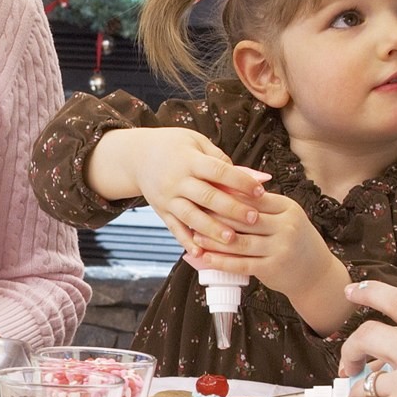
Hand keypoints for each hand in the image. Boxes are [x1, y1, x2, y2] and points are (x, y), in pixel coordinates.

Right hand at [91, 127, 268, 250]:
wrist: (137, 156)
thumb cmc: (174, 146)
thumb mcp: (196, 142)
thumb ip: (222, 160)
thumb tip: (254, 177)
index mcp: (189, 160)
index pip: (218, 171)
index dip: (240, 181)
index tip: (260, 191)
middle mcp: (177, 180)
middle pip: (207, 196)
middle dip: (231, 209)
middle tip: (254, 219)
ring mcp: (167, 198)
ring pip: (191, 216)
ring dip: (212, 229)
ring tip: (231, 240)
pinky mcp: (161, 211)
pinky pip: (174, 228)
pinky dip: (186, 241)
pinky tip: (201, 254)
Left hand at [187, 191, 343, 310]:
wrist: (316, 273)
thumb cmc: (294, 240)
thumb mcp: (285, 217)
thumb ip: (262, 206)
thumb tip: (226, 189)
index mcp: (287, 208)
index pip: (252, 198)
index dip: (227, 196)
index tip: (205, 193)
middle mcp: (286, 226)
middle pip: (244, 219)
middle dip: (216, 216)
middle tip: (194, 213)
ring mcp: (280, 248)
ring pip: (239, 242)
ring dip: (214, 240)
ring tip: (195, 235)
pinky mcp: (272, 268)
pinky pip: (241, 264)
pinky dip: (220, 261)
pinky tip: (205, 257)